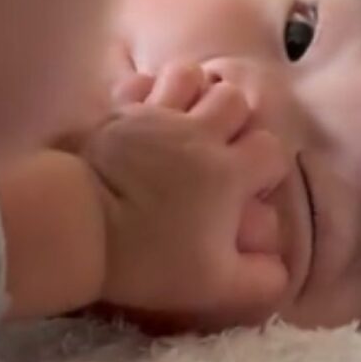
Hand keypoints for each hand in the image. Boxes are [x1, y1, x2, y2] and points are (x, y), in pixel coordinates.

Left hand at [83, 64, 289, 326]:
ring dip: (193, 91)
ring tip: (183, 115)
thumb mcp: (213, 286)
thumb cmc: (148, 257)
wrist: (78, 223)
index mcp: (228, 172)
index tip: (252, 184)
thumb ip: (259, 281)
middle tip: (219, 143)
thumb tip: (282, 272)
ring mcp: (156, 113)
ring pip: (190, 75)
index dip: (268, 165)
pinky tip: (144, 109)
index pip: (271, 148)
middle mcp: (199, 132)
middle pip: (234, 99)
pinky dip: (147, 89)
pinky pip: (142, 79)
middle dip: (234, 117)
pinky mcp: (119, 107)